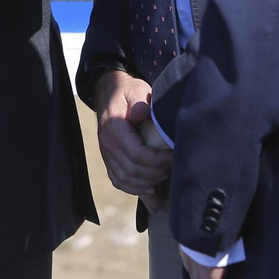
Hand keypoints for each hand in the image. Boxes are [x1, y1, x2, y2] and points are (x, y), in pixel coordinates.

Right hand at [93, 70, 171, 197]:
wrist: (110, 93)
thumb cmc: (127, 92)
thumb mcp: (136, 89)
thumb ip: (140, 101)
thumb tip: (143, 115)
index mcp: (113, 127)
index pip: (136, 154)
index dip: (158, 160)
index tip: (173, 155)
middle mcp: (107, 143)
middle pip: (132, 170)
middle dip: (156, 172)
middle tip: (172, 165)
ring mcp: (106, 153)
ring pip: (125, 179)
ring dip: (147, 182)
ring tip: (163, 175)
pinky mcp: (108, 159)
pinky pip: (118, 181)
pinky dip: (134, 188)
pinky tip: (150, 187)